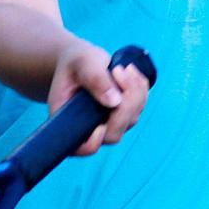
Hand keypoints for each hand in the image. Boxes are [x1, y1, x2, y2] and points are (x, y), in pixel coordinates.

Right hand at [48, 42, 150, 156]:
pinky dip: (140, 87)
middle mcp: (89, 128)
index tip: (100, 122)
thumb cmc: (76, 62)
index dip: (93, 141)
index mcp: (68, 121)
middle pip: (114, 133)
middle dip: (124, 103)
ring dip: (133, 91)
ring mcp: (109, 123)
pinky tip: (130, 71)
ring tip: (122, 67)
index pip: (81, 147)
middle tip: (118, 71)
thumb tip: (115, 101)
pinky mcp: (124, 114)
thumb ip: (94, 79)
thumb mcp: (81, 63)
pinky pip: (140, 106)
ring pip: (131, 119)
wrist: (82, 61)